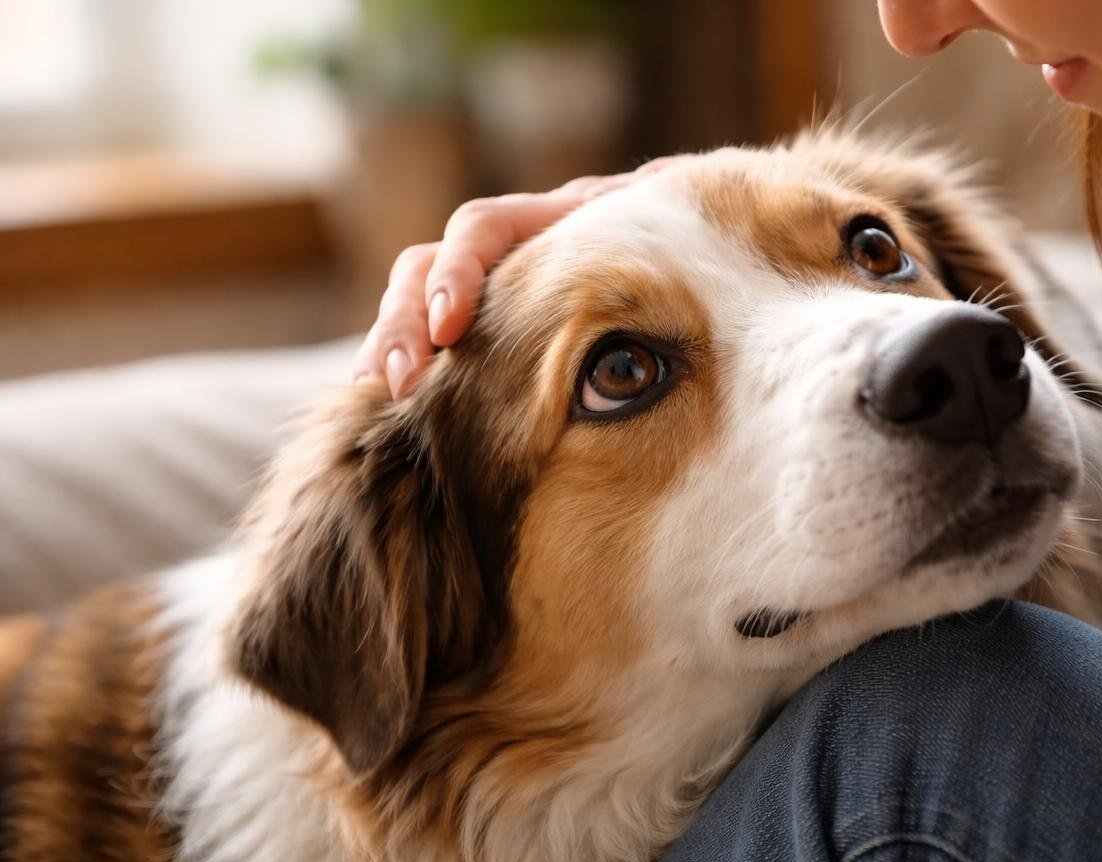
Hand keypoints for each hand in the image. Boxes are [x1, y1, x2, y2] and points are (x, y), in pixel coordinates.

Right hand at [353, 161, 678, 396]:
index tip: (448, 325)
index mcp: (555, 222)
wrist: (703, 266)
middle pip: (426, 270)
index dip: (458, 271)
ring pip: (416, 311)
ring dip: (392, 350)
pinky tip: (392, 419)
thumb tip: (659, 183)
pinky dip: (408, 377)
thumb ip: (667, 203)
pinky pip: (434, 354)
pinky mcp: (489, 341)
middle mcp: (511, 253)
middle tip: (398, 381)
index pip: (482, 229)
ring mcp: (493, 296)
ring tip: (378, 399)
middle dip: (402, 323)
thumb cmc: (692, 246)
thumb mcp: (680, 223)